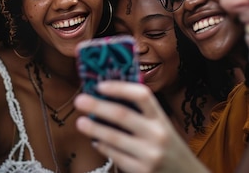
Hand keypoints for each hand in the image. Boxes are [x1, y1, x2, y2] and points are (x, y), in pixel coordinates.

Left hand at [74, 81, 208, 172]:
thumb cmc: (169, 148)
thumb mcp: (162, 127)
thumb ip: (142, 114)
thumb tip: (108, 98)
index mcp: (161, 119)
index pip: (142, 96)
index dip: (120, 88)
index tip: (100, 85)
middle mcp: (157, 134)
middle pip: (122, 115)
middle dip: (98, 106)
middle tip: (79, 100)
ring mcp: (149, 155)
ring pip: (114, 138)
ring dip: (94, 129)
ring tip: (79, 122)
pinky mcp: (141, 171)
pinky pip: (116, 156)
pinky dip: (103, 147)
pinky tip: (96, 141)